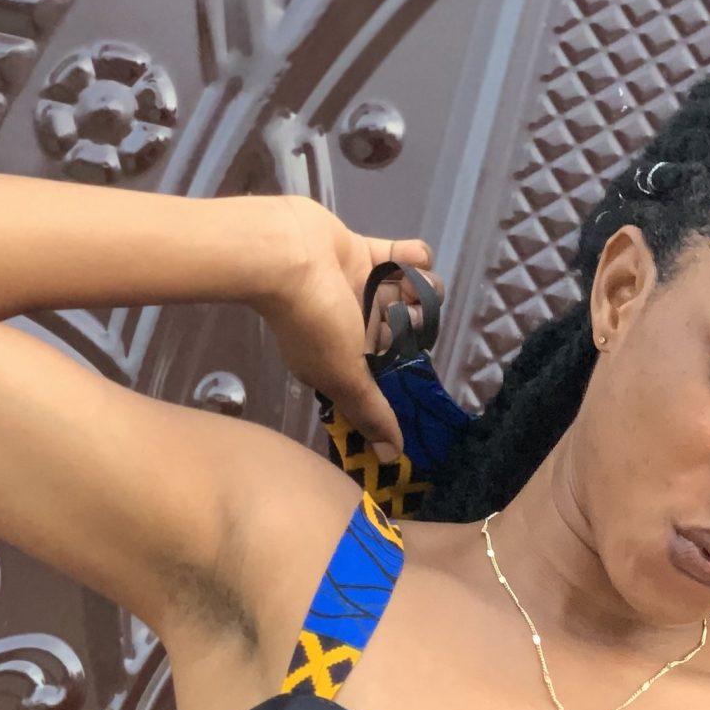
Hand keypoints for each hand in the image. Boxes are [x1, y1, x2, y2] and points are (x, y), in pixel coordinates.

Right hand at [258, 196, 440, 460]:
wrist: (287, 254)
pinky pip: (400, 257)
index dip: (404, 367)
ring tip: (414, 282)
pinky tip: (411, 258)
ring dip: (423, 288)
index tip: (412, 361)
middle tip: (409, 315)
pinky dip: (413, 257)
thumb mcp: (345, 377)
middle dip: (416, 323)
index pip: (386, 371)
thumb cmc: (315, 321)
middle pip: (403, 331)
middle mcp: (353, 327)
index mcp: (346, 360)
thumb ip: (371, 412)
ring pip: (407, 294)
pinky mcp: (362, 253)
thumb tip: (391, 457)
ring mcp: (358, 289)